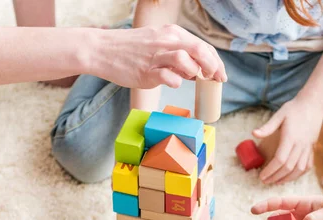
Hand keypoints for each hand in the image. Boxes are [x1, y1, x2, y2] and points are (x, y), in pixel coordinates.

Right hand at [93, 24, 226, 88]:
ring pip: (185, 58)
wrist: (101, 49)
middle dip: (213, 66)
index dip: (217, 62)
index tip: (221, 76)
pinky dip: (175, 81)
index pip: (203, 46)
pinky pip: (167, 76)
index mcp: (172, 34)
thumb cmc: (131, 51)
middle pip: (199, 49)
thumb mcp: (158, 45)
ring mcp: (155, 55)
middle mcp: (166, 41)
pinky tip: (174, 83)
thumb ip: (178, 57)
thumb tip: (196, 73)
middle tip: (215, 79)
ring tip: (192, 79)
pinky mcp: (145, 70)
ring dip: (194, 71)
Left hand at [253, 97, 322, 184]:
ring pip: (299, 169)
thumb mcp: (279, 115)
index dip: (270, 170)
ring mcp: (308, 147)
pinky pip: (308, 165)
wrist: (314, 104)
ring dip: (288, 178)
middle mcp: (300, 144)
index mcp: (290, 137)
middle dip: (276, 177)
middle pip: (288, 167)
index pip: (280, 160)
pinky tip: (292, 176)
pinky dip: (299, 174)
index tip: (262, 176)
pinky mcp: (313, 148)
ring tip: (277, 182)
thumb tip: (254, 134)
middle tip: (266, 181)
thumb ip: (267, 127)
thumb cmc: (294, 109)